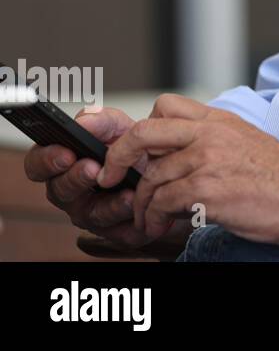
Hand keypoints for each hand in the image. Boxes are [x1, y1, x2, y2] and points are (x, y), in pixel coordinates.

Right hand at [23, 106, 179, 248]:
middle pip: (60, 191)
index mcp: (63, 164)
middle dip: (75, 179)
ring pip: (92, 214)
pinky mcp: (114, 231)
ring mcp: (91, 213)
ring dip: (109, 204)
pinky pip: (118, 231)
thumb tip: (84, 120)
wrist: (167, 170)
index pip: (38, 164)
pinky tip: (141, 208)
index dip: (46, 160)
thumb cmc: (133, 149)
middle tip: (93, 168)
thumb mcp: (120, 128)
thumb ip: (101, 121)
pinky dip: (131, 220)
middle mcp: (71, 191)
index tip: (65, 152)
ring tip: (127, 192)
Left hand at [99, 94, 278, 244]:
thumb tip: (176, 161)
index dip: (143, 130)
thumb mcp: (246, 143)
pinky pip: (161, 202)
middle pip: (143, 133)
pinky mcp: (207, 189)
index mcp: (220, 120)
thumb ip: (212, 143)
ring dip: (141, 204)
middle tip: (110, 175)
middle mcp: (210, 134)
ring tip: (148, 219)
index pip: (165, 107)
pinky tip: (161, 226)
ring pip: (150, 177)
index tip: (137, 153)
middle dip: (116, 157)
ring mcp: (207, 159)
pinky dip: (153, 218)